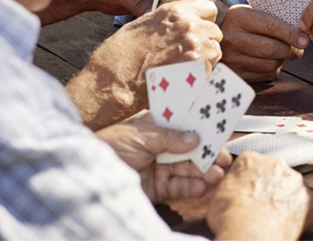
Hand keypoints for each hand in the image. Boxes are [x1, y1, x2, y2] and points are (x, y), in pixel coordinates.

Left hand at [40, 0, 183, 24]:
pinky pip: (158, 14)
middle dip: (166, 12)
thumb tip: (154, 16)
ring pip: (169, 8)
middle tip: (157, 29)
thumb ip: (138, 1)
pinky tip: (148, 31)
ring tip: (152, 32)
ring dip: (160, 19)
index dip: (169, 1)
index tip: (158, 17)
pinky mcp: (150, 3)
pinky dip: (154, 22)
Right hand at [69, 0, 221, 129]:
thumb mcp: (144, 24)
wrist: (115, 82)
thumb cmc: (122, 54)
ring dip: (205, 58)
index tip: (198, 28)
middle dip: (206, 40)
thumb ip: (170, 21)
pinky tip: (182, 78)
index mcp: (175, 12)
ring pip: (216, 51)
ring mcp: (197, 50)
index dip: (204, 19)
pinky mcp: (200, 72)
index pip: (208, 8)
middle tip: (188, 52)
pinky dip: (200, 74)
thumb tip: (183, 22)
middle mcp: (190, 27)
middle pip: (215, 31)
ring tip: (183, 66)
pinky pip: (211, 71)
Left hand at [95, 112, 231, 203]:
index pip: (184, 123)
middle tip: (224, 157)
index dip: (202, 125)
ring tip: (216, 174)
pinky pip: (180, 187)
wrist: (88, 178)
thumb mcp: (138, 135)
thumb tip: (194, 139)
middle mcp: (161, 147)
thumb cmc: (107, 148)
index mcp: (155, 127)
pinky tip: (203, 186)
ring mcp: (161, 167)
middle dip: (209, 152)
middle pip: (191, 148)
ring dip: (205, 171)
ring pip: (189, 169)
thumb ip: (168, 137)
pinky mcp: (159, 189)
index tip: (220, 127)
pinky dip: (193, 187)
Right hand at [206, 152, 312, 239]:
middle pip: (273, 173)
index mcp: (251, 159)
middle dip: (269, 187)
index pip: (251, 164)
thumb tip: (232, 185)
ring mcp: (294, 182)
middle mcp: (276, 165)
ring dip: (284, 198)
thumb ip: (229, 183)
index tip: (247, 191)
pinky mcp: (308, 201)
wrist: (251, 233)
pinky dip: (295, 214)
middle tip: (260, 205)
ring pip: (290, 188)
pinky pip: (303, 206)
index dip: (248, 180)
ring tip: (271, 216)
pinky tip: (284, 223)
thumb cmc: (231, 215)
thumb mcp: (216, 193)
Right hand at [219, 5, 305, 81]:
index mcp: (238, 17)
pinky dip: (274, 68)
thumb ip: (273, 19)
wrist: (215, 37)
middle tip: (300, 48)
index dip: (290, 34)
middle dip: (291, 50)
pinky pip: (264, 75)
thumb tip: (301, 33)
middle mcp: (232, 38)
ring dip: (283, 60)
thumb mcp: (251, 12)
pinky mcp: (236, 74)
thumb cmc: (242, 23)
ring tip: (284, 52)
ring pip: (270, 64)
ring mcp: (232, 58)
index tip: (304, 40)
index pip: (270, 26)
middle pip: (270, 49)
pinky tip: (271, 60)